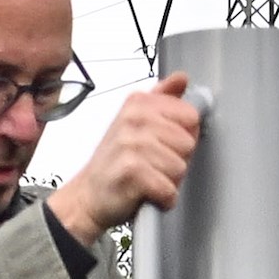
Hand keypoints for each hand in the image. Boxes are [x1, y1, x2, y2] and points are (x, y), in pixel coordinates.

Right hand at [50, 76, 198, 246]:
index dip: (183, 136)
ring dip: (169, 182)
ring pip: (180, 167)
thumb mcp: (136, 122)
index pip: (190, 116)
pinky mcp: (131, 171)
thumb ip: (163, 100)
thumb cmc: (115, 163)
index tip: (164, 145)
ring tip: (149, 179)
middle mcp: (134, 118)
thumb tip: (182, 78)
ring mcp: (131, 143)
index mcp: (139, 102)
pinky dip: (163, 199)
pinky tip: (147, 194)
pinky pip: (168, 189)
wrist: (88, 196)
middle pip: (187, 143)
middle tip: (153, 166)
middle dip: (176, 161)